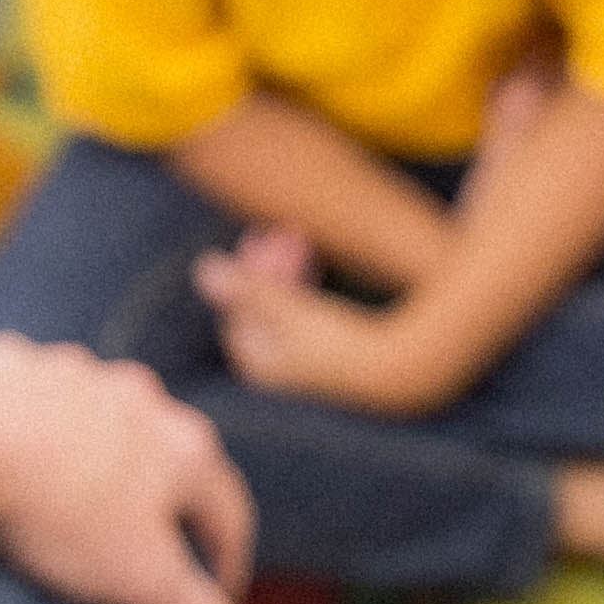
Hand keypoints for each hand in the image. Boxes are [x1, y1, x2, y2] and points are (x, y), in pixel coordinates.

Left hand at [0, 336, 275, 603]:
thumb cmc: (59, 509)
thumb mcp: (139, 583)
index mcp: (185, 450)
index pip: (230, 515)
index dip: (226, 565)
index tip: (210, 603)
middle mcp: (143, 401)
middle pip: (170, 465)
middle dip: (162, 509)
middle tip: (141, 558)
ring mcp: (79, 377)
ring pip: (104, 427)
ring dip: (100, 462)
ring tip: (71, 508)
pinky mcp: (17, 367)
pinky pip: (36, 403)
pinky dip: (34, 433)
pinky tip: (10, 464)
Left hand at [197, 226, 458, 415]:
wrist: (401, 372)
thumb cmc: (342, 343)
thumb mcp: (292, 311)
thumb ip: (248, 289)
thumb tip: (202, 268)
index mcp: (257, 362)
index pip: (238, 307)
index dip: (248, 270)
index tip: (263, 236)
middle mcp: (274, 368)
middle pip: (261, 308)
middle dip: (271, 267)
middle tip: (289, 231)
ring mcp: (301, 365)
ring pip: (284, 309)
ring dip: (291, 273)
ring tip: (306, 240)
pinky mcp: (328, 360)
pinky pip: (305, 317)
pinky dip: (307, 290)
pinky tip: (319, 266)